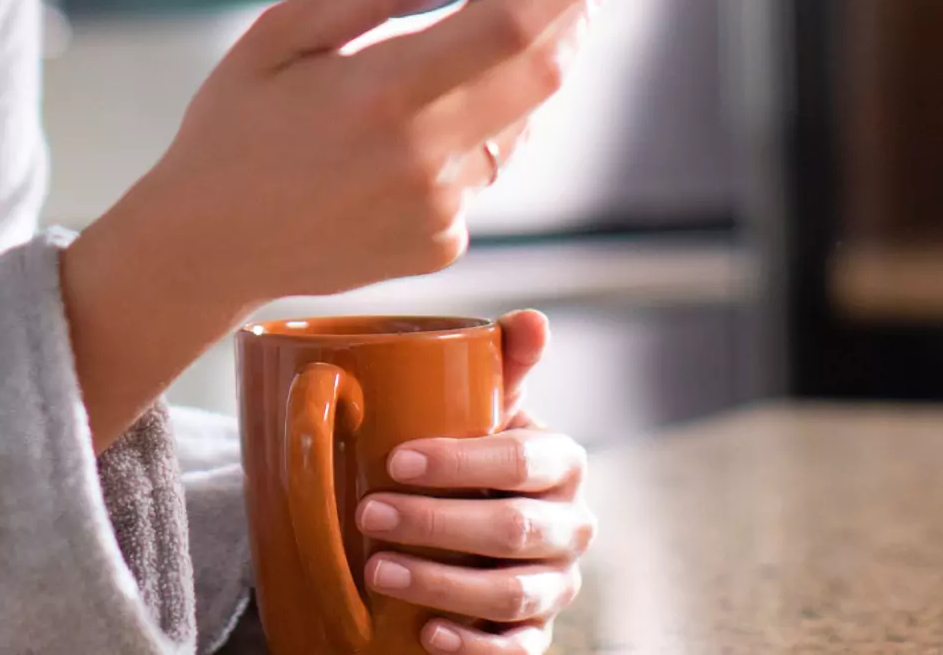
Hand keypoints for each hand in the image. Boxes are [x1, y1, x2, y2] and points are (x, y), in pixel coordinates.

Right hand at [149, 0, 610, 303]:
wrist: (208, 245)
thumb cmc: (234, 129)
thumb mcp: (277, 34)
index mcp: (378, 93)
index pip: (510, 27)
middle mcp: (420, 157)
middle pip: (542, 76)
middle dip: (575, 19)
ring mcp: (436, 209)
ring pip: (519, 125)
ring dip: (531, 75)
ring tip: (523, 32)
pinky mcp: (441, 243)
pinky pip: (483, 172)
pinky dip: (479, 134)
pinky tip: (439, 119)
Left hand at [357, 310, 591, 654]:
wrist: (477, 521)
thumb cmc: (475, 454)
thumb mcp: (485, 406)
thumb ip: (503, 362)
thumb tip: (532, 320)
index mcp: (563, 462)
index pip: (521, 461)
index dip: (461, 463)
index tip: (396, 460)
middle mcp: (571, 525)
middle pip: (512, 529)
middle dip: (437, 523)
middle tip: (371, 514)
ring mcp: (557, 584)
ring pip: (512, 592)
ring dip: (442, 583)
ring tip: (379, 570)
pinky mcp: (537, 633)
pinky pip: (517, 649)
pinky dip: (474, 645)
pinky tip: (429, 633)